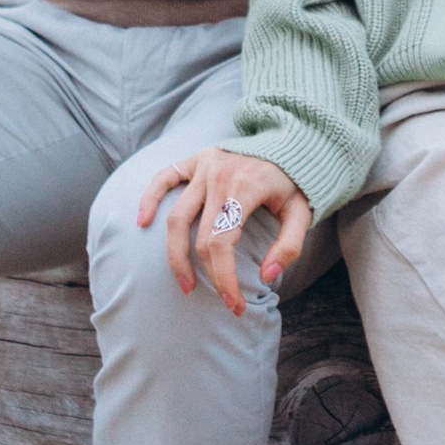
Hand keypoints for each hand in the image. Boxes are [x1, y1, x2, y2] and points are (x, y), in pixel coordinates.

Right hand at [135, 144, 311, 313]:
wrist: (290, 141)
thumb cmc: (293, 182)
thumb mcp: (302, 212)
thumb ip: (289, 246)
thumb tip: (266, 277)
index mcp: (245, 188)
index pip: (222, 243)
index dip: (224, 278)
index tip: (233, 304)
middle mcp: (219, 176)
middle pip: (200, 237)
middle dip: (207, 275)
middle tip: (219, 300)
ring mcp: (203, 166)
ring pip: (177, 216)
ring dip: (175, 254)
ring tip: (184, 282)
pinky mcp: (195, 159)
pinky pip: (164, 177)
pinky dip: (150, 198)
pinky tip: (143, 222)